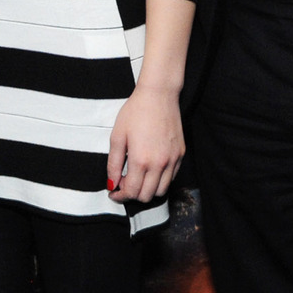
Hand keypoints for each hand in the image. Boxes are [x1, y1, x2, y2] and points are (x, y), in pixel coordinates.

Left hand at [108, 82, 183, 202]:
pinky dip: (160, 180)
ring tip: (137, 177)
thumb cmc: (135, 112)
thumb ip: (114, 164)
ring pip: (161, 190)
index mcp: (141, 160)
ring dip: (147, 189)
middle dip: (133, 194)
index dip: (120, 196)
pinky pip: (171, 178)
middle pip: (147, 196)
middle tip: (124, 184)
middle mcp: (159, 164)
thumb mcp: (117, 137)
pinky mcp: (180, 155)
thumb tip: (112, 184)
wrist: (158, 96)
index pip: (132, 192)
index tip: (114, 193)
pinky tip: (150, 169)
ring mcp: (172, 160)